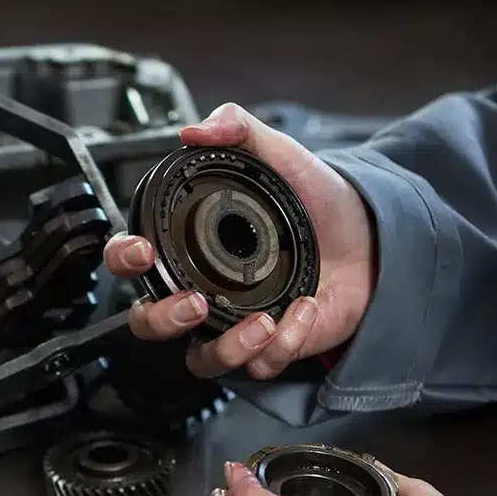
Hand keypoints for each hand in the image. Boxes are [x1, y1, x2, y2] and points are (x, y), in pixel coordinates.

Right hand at [105, 103, 376, 378]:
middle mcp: (202, 291)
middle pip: (149, 324)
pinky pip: (260, 366)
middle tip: (194, 302)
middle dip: (163, 319)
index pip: (132, 261)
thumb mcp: (280, 154)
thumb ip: (238, 129)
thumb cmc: (317, 202)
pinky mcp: (271, 349)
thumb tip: (195, 130)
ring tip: (262, 324)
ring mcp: (233, 325)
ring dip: (226, 348)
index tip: (141, 250)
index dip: (124, 258)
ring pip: (201, 361)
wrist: (373, 236)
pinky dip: (284, 343)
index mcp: (189, 248)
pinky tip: (305, 310)